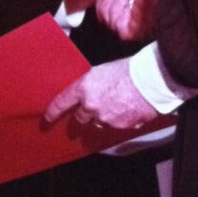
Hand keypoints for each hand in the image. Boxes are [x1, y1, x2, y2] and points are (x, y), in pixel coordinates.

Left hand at [43, 57, 160, 129]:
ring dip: (103, 118)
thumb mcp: (103, 71)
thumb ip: (92, 85)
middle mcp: (91, 106)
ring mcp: (105, 118)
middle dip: (83, 117)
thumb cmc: (129, 69)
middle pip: (80, 118)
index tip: (47, 119)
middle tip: (89, 114)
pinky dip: (120, 120)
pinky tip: (129, 110)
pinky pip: (115, 126)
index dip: (53, 112)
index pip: (61, 102)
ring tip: (117, 106)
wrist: (150, 80)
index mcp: (84, 88)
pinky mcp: (119, 126)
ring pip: (98, 123)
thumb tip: (89, 94)